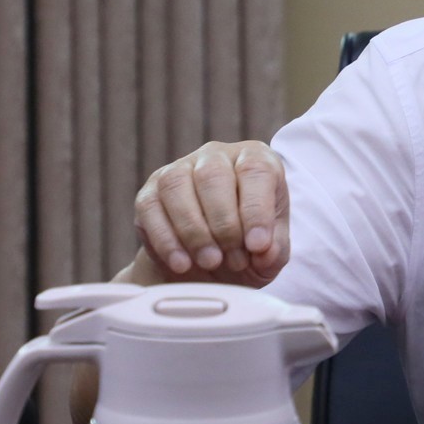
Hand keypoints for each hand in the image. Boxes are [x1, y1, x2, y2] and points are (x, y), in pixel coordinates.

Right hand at [130, 140, 289, 287]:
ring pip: (177, 186)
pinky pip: (151, 209)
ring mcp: (178, 170)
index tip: (258, 246)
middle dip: (224, 224)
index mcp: (254, 159)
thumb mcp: (271, 252)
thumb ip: (274, 249)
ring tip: (210, 262)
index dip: (256, 210)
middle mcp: (215, 156)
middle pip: (213, 176)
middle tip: (235, 260)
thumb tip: (264, 249)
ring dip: (194, 231)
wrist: (210, 267)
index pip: (255, 171)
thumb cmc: (249, 249)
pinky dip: (166, 240)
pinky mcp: (149, 193)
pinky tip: (182, 264)